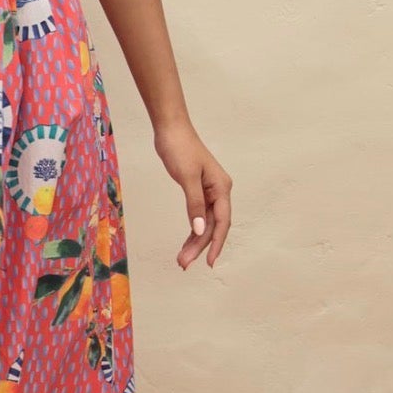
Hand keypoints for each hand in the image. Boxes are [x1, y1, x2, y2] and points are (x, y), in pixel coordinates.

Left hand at [152, 119, 231, 269]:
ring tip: (182, 259)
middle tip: (183, 264)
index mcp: (221, 188)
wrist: (170, 128)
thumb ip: (194, 204)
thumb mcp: (187, 177)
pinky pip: (198, 215)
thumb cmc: (179, 148)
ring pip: (205, 223)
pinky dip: (192, 229)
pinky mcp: (198, 189)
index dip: (216, 244)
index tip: (210, 262)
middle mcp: (219, 191)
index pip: (222, 222)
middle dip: (200, 246)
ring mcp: (209, 191)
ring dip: (195, 241)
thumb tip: (199, 230)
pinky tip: (187, 241)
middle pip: (213, 226)